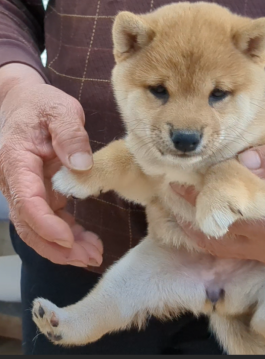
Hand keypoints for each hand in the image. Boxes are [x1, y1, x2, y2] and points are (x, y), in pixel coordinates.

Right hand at [0, 64, 102, 266]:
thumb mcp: (61, 110)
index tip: (69, 239)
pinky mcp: (39, 193)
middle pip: (29, 223)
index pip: (25, 199)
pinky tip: (86, 241)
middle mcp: (15, 180)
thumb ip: (70, 134)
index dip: (45, 223)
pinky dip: (67, 235)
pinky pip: (50, 220)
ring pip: (38, 228)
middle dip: (58, 247)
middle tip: (90, 257)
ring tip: (93, 254)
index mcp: (16, 160)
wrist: (28, 104)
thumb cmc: (43, 105)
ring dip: (64, 247)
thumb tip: (81, 165)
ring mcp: (26, 189)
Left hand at [172, 143, 264, 263]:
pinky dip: (213, 237)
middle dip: (190, 214)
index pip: (224, 212)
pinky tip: (201, 221)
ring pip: (221, 247)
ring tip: (179, 208)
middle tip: (172, 193)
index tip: (177, 183)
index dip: (197, 198)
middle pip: (216, 234)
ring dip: (198, 229)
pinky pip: (232, 249)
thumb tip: (239, 161)